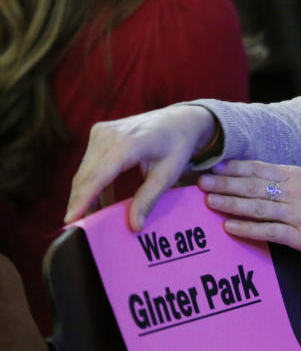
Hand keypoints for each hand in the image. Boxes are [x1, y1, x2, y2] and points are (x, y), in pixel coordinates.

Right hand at [65, 105, 216, 229]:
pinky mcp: (99, 133)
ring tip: (89, 220)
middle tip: (78, 229)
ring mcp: (101, 131)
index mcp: (129, 143)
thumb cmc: (177, 146)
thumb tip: (135, 226)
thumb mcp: (168, 174)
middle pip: (87, 176)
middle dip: (81, 203)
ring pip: (85, 171)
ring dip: (85, 195)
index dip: (83, 199)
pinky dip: (93, 184)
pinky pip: (90, 164)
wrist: (179, 120)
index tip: (71, 220)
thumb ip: (148, 199)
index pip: (98, 176)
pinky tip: (100, 203)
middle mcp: (109, 134)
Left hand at [199, 160, 300, 257]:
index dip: (234, 168)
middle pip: (253, 186)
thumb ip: (290, 178)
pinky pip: (268, 232)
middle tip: (200, 182)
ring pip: (257, 207)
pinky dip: (247, 229)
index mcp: (298, 175)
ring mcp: (297, 215)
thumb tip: (261, 175)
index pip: (260, 169)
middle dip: (224, 184)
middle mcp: (296, 192)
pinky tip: (229, 226)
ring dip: (230, 204)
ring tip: (209, 201)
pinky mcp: (300, 237)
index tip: (214, 166)